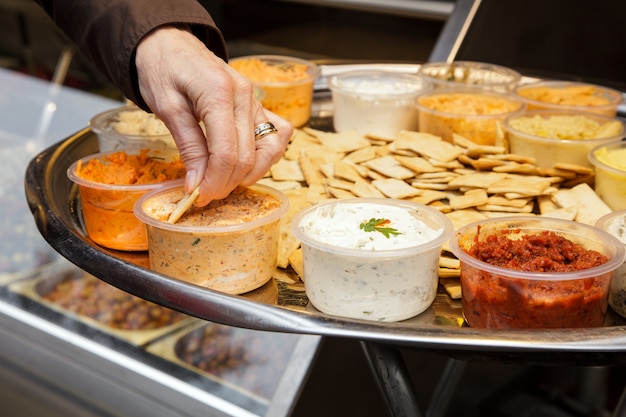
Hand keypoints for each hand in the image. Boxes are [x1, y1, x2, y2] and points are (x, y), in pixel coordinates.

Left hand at [135, 26, 292, 205]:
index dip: (215, 182)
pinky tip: (245, 162)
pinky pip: (276, 135)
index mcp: (219, 93)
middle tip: (204, 194)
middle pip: (248, 156)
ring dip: (251, 173)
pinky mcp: (257, 105)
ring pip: (270, 149)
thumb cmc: (163, 68)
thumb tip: (198, 184)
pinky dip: (265, 155)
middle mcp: (245, 96)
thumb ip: (188, 146)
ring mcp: (256, 100)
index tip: (198, 197)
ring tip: (225, 181)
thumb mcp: (167, 108)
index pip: (227, 153)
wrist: (169, 42)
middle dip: (227, 183)